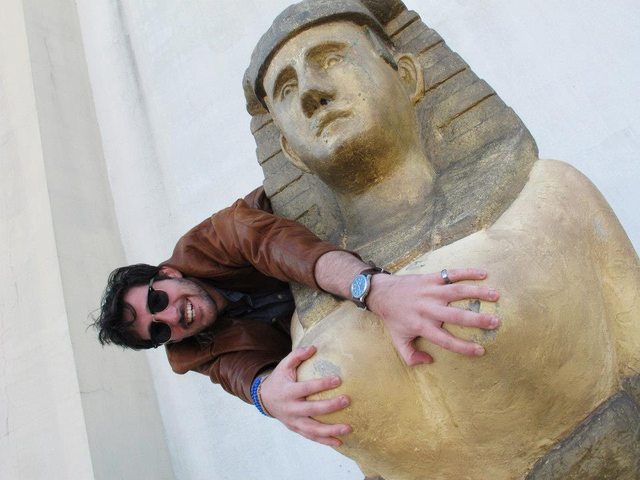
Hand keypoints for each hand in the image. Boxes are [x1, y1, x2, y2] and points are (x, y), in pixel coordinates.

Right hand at [260, 345, 351, 446]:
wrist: (265, 399)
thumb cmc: (279, 380)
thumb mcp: (284, 365)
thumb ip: (297, 355)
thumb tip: (313, 348)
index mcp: (288, 391)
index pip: (307, 388)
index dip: (322, 385)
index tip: (338, 380)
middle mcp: (291, 408)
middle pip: (312, 410)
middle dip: (330, 406)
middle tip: (347, 401)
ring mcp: (294, 421)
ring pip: (313, 429)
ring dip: (331, 430)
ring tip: (348, 428)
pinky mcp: (297, 429)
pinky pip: (312, 437)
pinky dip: (325, 441)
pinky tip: (340, 442)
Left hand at [366, 268, 499, 365]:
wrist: (382, 293)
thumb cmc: (393, 319)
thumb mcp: (398, 341)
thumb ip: (411, 356)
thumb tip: (430, 361)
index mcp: (421, 326)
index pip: (445, 340)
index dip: (463, 347)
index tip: (481, 351)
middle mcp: (428, 309)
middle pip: (456, 315)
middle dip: (477, 319)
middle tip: (496, 322)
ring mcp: (430, 291)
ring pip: (457, 291)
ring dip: (478, 292)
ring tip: (496, 296)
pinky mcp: (430, 278)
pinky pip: (451, 274)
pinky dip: (467, 272)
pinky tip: (483, 274)